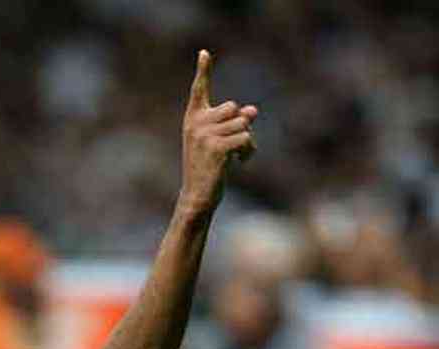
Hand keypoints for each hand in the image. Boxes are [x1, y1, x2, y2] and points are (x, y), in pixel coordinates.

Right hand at [180, 50, 256, 213]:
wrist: (197, 197)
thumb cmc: (208, 169)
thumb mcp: (219, 142)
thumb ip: (234, 123)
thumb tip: (253, 110)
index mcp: (193, 120)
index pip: (199, 90)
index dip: (203, 71)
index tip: (205, 53)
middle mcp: (197, 124)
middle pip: (233, 107)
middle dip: (240, 124)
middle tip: (233, 145)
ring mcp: (206, 135)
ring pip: (243, 124)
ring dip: (247, 141)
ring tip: (237, 157)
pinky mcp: (217, 148)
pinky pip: (245, 138)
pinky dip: (249, 150)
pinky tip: (241, 163)